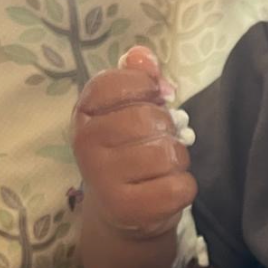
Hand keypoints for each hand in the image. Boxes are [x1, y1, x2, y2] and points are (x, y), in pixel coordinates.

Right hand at [71, 47, 195, 239]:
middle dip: (166, 129)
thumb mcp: (127, 112)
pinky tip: (165, 189)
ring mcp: (104, 179)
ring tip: (161, 168)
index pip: (118, 83)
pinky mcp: (129, 209)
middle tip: (158, 142)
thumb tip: (142, 56)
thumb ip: (136, 79)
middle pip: (148, 119)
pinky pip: (179, 186)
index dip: (146, 88)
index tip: (154, 99)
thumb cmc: (128, 153)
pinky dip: (183, 186)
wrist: (120, 212)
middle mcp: (86, 144)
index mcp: (84, 114)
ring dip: (176, 159)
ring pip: (166, 153)